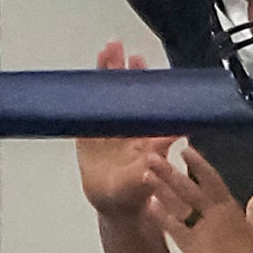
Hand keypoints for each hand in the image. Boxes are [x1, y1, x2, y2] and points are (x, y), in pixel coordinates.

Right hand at [76, 42, 179, 218]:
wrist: (113, 203)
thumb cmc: (135, 193)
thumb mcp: (145, 180)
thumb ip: (152, 163)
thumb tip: (164, 147)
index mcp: (148, 135)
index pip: (150, 103)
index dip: (147, 84)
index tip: (145, 66)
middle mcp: (132, 127)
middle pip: (130, 92)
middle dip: (129, 70)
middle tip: (126, 51)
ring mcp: (112, 127)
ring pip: (111, 93)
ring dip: (111, 72)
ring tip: (111, 49)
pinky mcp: (90, 132)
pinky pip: (90, 107)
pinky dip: (89, 91)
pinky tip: (89, 75)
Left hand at [143, 148, 252, 252]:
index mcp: (233, 210)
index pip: (212, 180)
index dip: (197, 163)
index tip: (184, 148)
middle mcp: (217, 214)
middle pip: (190, 187)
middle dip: (171, 171)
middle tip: (153, 155)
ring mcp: (204, 230)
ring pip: (179, 203)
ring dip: (162, 187)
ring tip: (145, 173)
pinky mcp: (193, 248)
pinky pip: (174, 227)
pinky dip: (161, 215)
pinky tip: (149, 204)